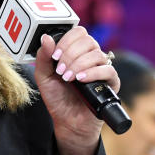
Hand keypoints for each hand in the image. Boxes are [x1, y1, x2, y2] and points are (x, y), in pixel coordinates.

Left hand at [34, 29, 118, 154]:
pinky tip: (81, 79)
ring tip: (68, 78)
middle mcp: (91, 57)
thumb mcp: (44, 77)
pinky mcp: (111, 83)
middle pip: (88, 40)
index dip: (66, 41)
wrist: (67, 122)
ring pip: (97, 54)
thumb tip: (46, 38)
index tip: (54, 56)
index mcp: (77, 51)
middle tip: (60, 71)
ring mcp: (102, 69)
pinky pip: (108, 70)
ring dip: (79, 64)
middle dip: (70, 54)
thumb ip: (43, 57)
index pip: (78, 32)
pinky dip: (93, 73)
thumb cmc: (58, 98)